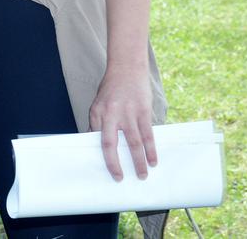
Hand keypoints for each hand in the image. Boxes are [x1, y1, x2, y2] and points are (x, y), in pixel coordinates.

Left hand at [89, 64, 157, 179]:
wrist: (127, 68)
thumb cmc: (111, 88)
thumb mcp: (98, 104)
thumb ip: (97, 122)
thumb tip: (93, 141)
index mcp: (97, 113)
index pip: (95, 139)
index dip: (99, 154)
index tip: (102, 168)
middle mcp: (110, 115)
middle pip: (110, 144)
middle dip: (114, 163)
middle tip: (119, 178)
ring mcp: (128, 114)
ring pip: (133, 143)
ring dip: (138, 161)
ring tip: (141, 175)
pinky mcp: (143, 112)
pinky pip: (148, 135)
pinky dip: (151, 150)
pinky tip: (153, 161)